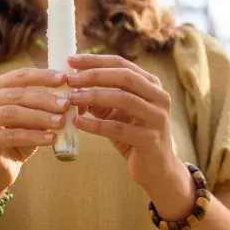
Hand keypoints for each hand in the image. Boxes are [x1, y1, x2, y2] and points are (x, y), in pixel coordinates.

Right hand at [0, 67, 69, 197]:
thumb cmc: (17, 138)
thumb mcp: (32, 118)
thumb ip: (45, 105)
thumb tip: (71, 96)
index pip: (20, 76)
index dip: (43, 76)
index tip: (64, 79)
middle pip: (17, 95)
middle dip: (44, 99)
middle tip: (66, 104)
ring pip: (13, 113)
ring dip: (40, 117)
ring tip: (61, 121)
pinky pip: (12, 135)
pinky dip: (33, 137)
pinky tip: (51, 139)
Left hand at [67, 54, 182, 192]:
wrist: (156, 168)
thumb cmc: (134, 135)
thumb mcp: (116, 113)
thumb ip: (100, 98)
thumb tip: (73, 84)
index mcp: (152, 84)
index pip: (121, 64)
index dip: (95, 60)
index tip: (71, 60)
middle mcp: (159, 97)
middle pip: (124, 77)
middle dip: (94, 75)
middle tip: (70, 79)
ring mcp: (157, 118)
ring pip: (123, 99)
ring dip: (93, 97)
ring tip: (71, 99)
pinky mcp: (150, 139)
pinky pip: (118, 128)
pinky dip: (95, 124)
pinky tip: (78, 122)